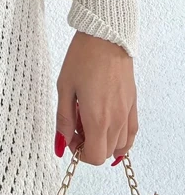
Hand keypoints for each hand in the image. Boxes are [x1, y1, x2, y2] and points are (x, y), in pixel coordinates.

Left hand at [55, 31, 137, 164]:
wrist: (105, 37)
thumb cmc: (82, 58)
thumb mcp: (64, 88)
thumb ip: (63, 119)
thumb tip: (60, 143)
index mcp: (97, 118)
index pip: (94, 156)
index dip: (79, 152)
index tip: (69, 137)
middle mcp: (116, 120)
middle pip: (106, 153)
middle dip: (89, 145)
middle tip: (76, 124)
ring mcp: (127, 112)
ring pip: (120, 145)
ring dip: (104, 141)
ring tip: (89, 119)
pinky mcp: (133, 103)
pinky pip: (131, 132)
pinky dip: (120, 136)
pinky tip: (107, 124)